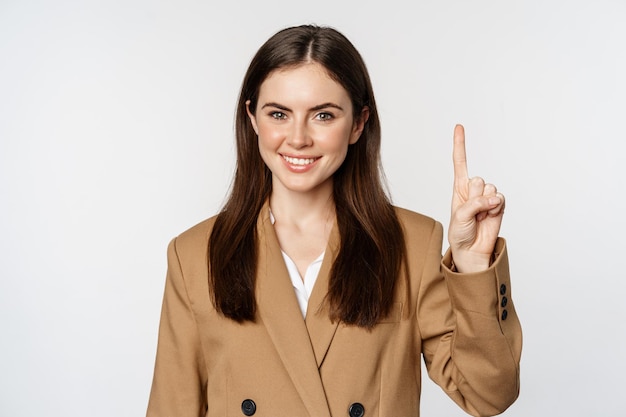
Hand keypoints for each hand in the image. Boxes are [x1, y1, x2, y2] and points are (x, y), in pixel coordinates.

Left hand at [448, 124, 504, 272]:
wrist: (472, 249)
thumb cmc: (460, 233)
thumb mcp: (459, 217)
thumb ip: (474, 203)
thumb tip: (494, 197)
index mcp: (459, 188)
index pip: (460, 162)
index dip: (460, 144)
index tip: (459, 126)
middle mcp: (474, 190)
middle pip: (479, 180)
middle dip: (475, 197)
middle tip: (471, 212)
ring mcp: (487, 197)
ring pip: (490, 189)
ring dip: (485, 204)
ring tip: (480, 217)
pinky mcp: (499, 205)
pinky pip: (500, 198)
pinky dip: (496, 208)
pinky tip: (490, 216)